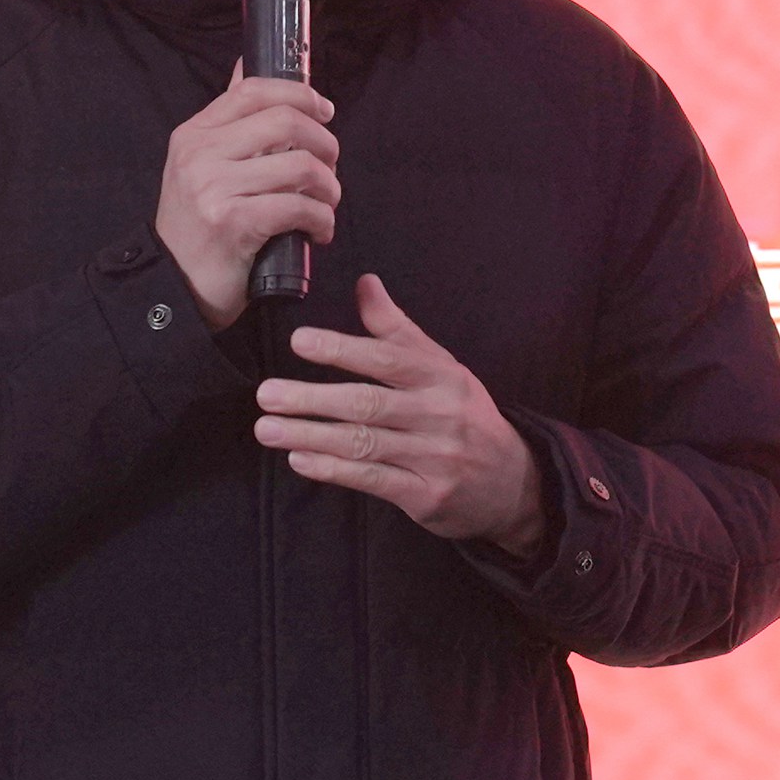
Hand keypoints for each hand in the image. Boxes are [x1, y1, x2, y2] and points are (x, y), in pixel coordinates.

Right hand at [156, 65, 339, 329]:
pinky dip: (322, 220)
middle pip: (285, 122)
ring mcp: (214, 188)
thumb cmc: (199, 226)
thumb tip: (245, 63)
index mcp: (194, 134)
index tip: (325, 112)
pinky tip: (318, 231)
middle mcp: (199, 155)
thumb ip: (229, 120)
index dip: (299, 94)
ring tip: (326, 204)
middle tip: (330, 168)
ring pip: (301, 166)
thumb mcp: (201, 166)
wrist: (173, 285)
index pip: (253, 90)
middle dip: (325, 144)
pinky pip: (299, 207)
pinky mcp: (234, 223)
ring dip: (329, 188)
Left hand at [255, 275, 548, 553]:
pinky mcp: (427, 496)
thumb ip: (397, 330)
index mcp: (442, 376)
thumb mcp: (441, 366)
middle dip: (312, 398)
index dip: (342, 349)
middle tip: (266, 394)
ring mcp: (435, 458)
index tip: (299, 341)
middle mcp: (440, 414)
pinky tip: (299, 460)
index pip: (387, 359)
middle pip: (367, 403)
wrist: (513, 481)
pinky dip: (333, 470)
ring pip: (363, 443)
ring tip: (267, 429)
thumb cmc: (464, 414)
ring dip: (310, 435)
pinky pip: (372, 479)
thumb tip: (364, 282)